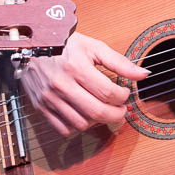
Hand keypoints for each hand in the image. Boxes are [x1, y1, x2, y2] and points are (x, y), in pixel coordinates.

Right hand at [19, 32, 149, 135]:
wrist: (30, 47)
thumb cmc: (64, 45)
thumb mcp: (93, 46)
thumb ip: (119, 62)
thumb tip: (143, 75)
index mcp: (76, 67)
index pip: (108, 92)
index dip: (123, 96)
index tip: (124, 93)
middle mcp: (62, 85)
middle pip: (97, 112)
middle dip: (116, 115)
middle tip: (122, 110)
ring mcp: (50, 98)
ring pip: (82, 124)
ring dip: (98, 121)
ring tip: (103, 110)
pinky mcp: (41, 107)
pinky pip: (64, 129)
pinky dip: (78, 126)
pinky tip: (84, 114)